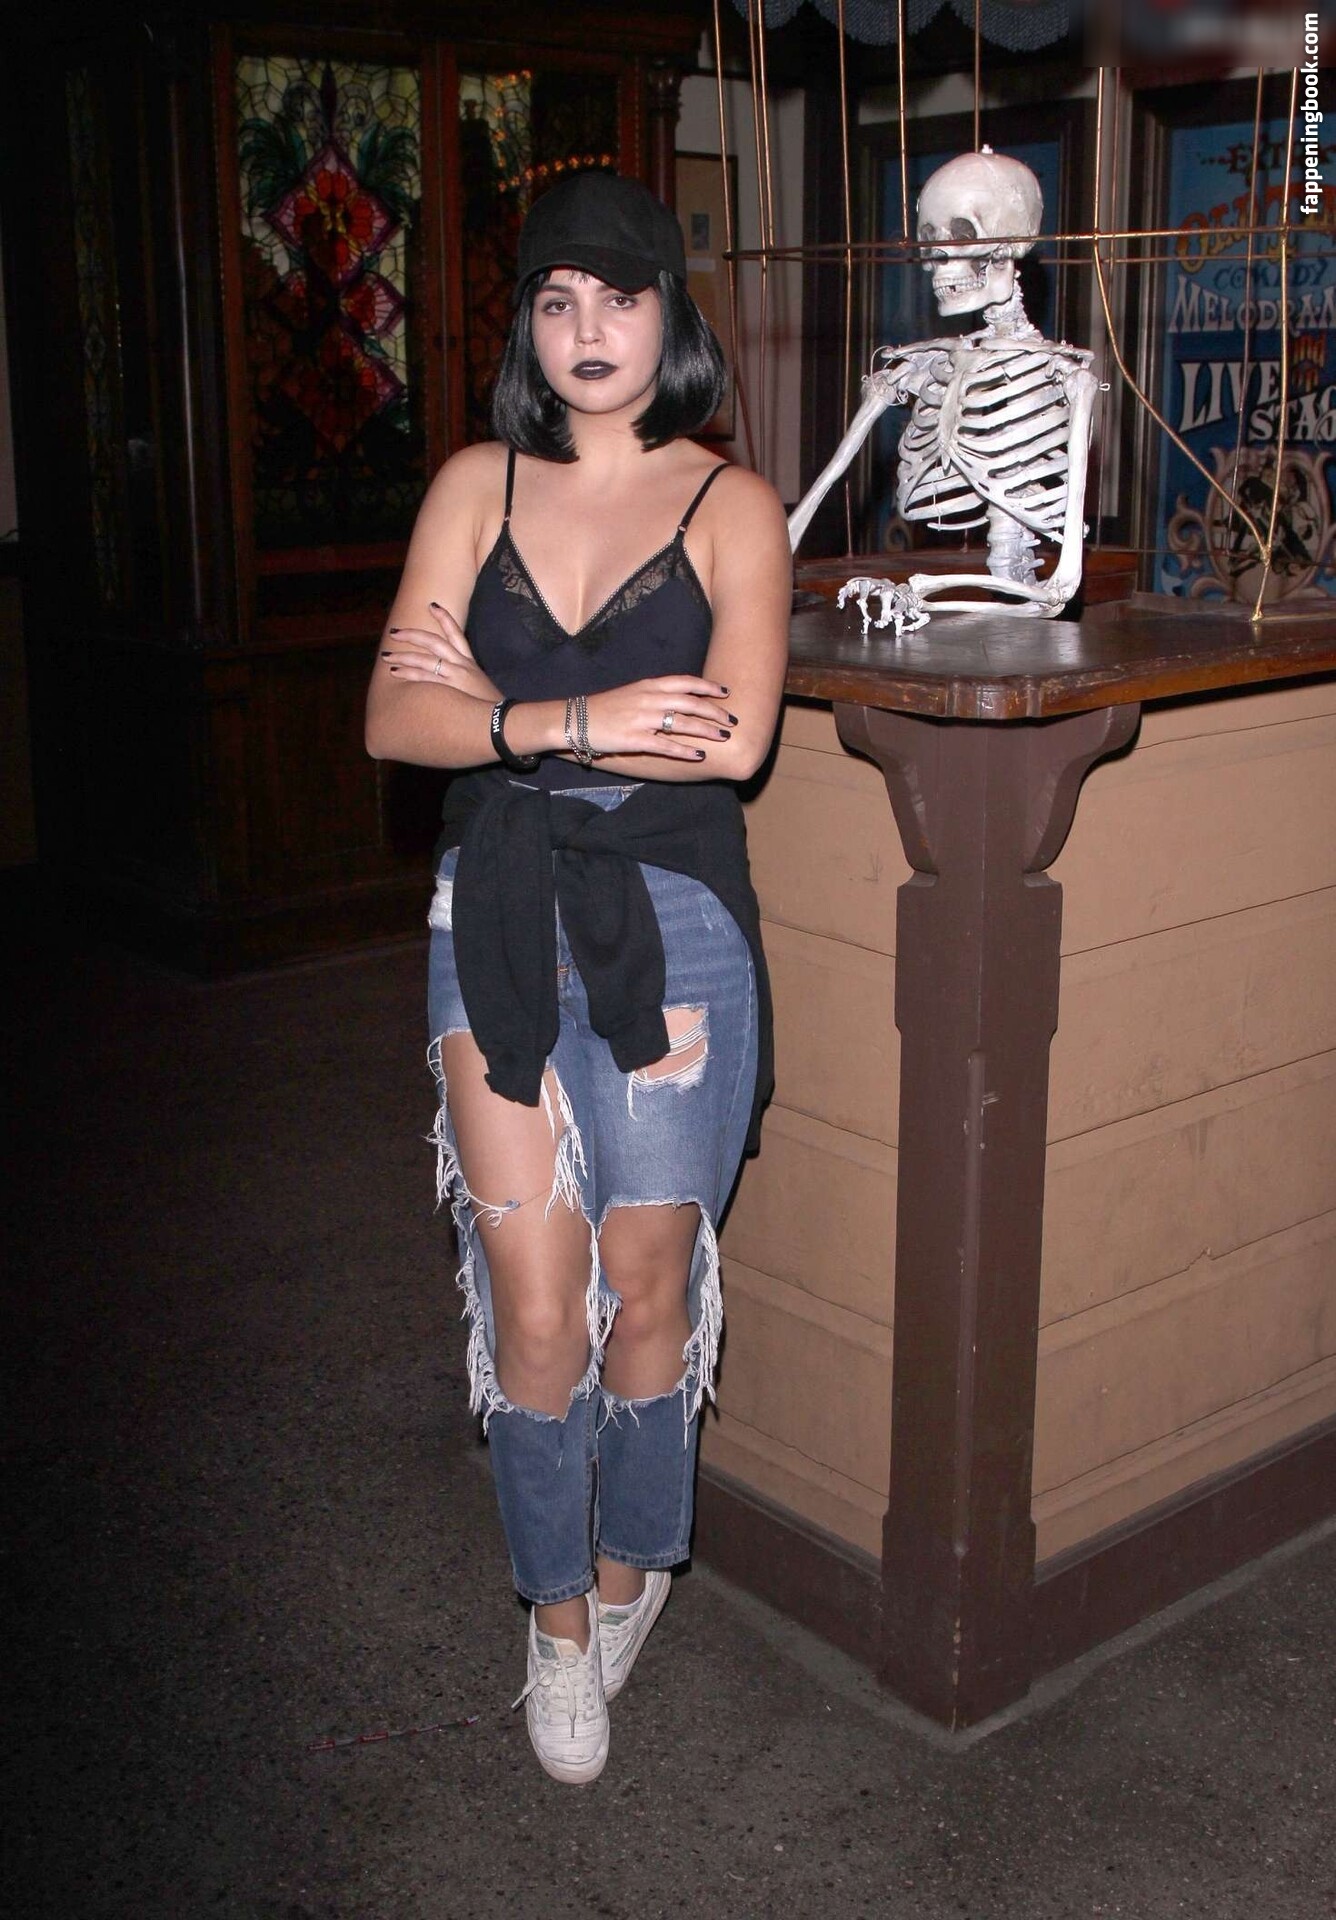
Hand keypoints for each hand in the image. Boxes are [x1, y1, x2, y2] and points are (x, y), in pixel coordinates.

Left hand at [380, 604, 500, 703]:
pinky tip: (396, 671)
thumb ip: (466, 684)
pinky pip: (425, 676)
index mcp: (470, 664)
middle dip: (413, 635)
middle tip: (395, 632)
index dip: (444, 618)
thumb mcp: (480, 690)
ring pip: (426, 658)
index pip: (457, 634)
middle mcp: (463, 665)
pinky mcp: (451, 687)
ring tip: (387, 656)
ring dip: (404, 655)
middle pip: (435, 641)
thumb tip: (451, 686)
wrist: (504, 720)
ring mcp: (457, 674)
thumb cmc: (492, 709)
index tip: (432, 605)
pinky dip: (409, 673)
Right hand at [584, 677, 737, 761]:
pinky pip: (665, 746)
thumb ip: (655, 694)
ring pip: (683, 723)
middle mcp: (649, 699)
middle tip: (732, 720)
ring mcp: (642, 719)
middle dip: (715, 711)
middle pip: (690, 703)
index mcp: (649, 686)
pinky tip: (699, 755)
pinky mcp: (635, 740)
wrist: (576, 719)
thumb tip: (679, 700)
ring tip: (724, 736)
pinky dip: (684, 750)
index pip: (685, 682)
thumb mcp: (632, 693)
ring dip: (706, 730)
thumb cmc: (605, 708)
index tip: (725, 692)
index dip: (708, 686)